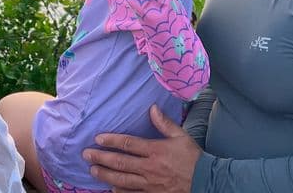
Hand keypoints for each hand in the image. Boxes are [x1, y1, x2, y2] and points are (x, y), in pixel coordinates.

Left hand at [82, 105, 201, 192]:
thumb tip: (152, 108)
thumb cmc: (192, 158)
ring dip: (105, 175)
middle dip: (101, 157)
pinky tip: (111, 188)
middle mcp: (149, 168)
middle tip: (86, 154)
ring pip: (122, 180)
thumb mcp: (181, 136)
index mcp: (155, 150)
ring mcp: (150, 184)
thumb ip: (164, 123)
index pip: (128, 144)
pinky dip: (120, 192)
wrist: (206, 182)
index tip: (98, 138)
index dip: (111, 140)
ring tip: (92, 169)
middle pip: (120, 162)